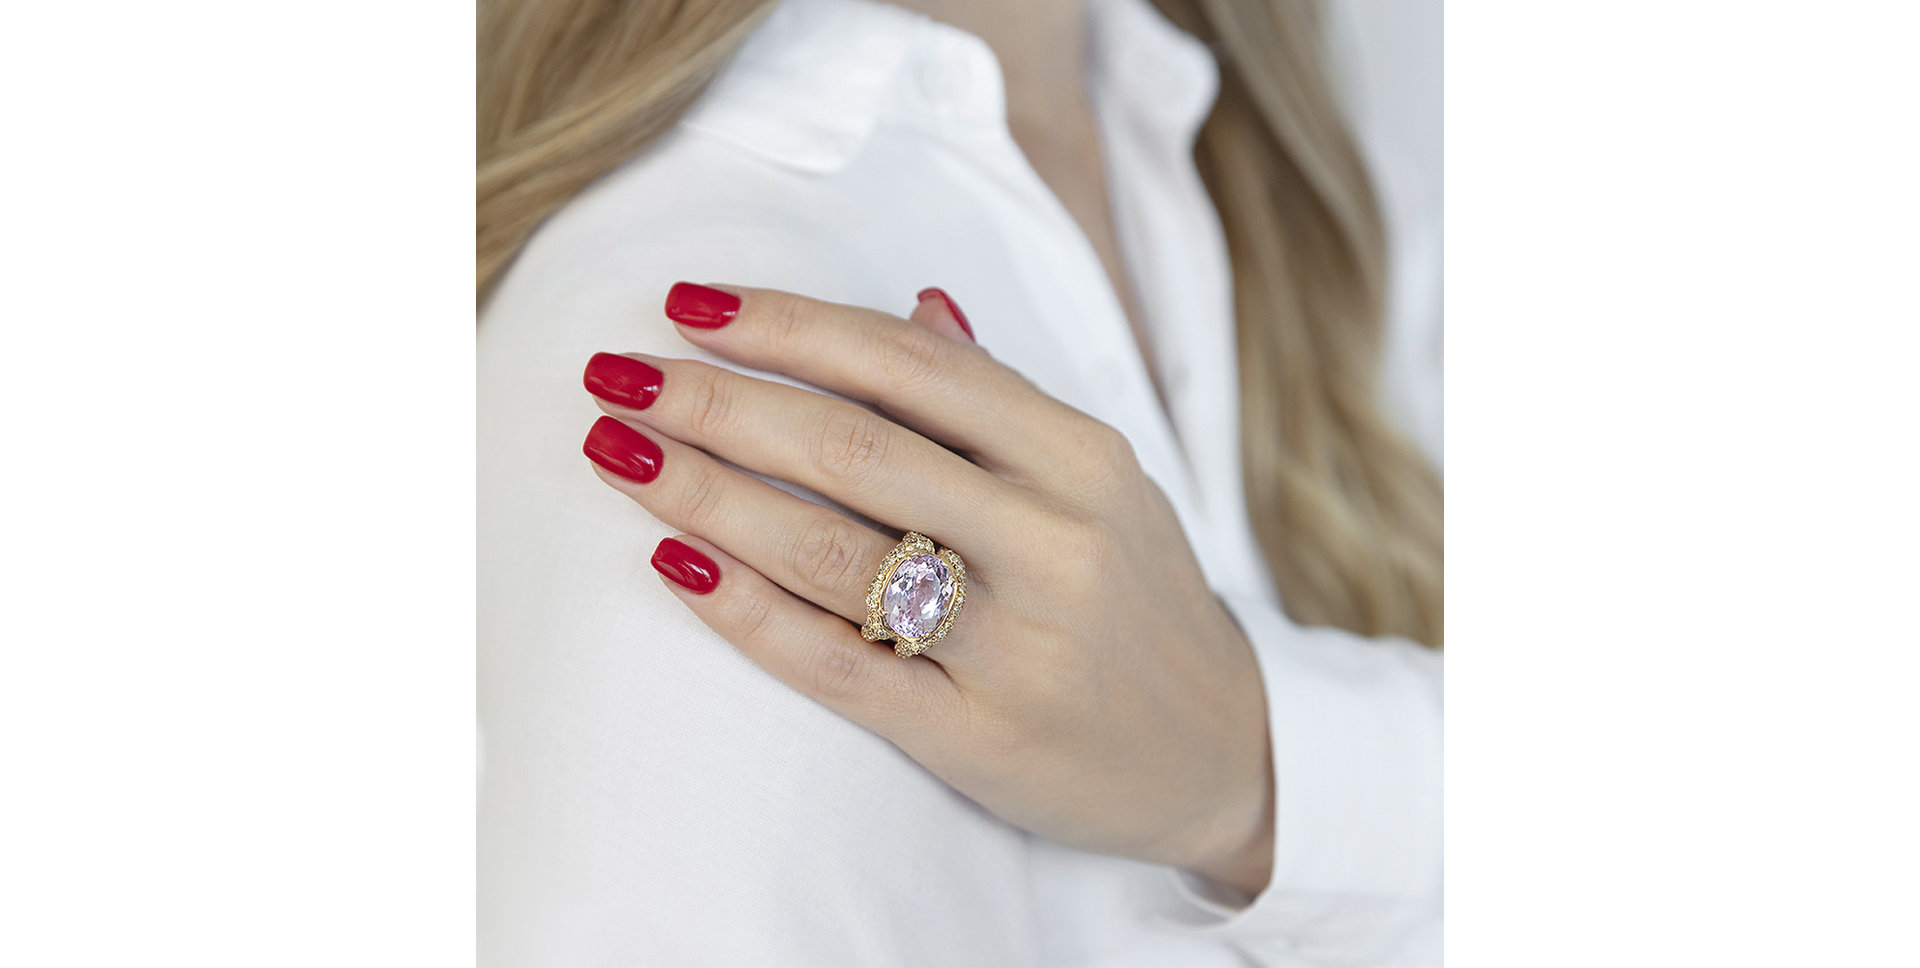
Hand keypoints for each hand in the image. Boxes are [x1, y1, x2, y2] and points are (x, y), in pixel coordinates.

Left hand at [581, 283, 1274, 894]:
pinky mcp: (976, 736)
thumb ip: (1002, 400)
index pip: (910, 364)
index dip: (788, 325)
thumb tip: (914, 305)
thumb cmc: (1137, 596)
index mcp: (1082, 456)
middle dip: (718, 403)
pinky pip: (835, 664)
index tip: (687, 304)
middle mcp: (1054, 541)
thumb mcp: (1101, 481)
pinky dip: (744, 609)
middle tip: (619, 377)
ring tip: (620, 453)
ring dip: (707, 493)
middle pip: (855, 448)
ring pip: (831, 550)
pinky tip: (674, 560)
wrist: (1222, 751)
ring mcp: (1015, 645)